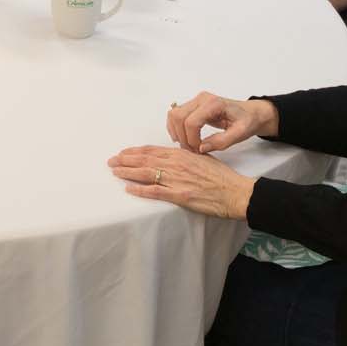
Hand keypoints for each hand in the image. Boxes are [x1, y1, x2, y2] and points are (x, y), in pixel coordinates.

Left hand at [107, 144, 255, 219]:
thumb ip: (186, 156)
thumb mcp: (202, 158)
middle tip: (111, 161)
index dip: (135, 151)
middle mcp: (176, 164)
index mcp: (181, 154)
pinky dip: (140, 190)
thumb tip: (173, 154)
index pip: (152, 150)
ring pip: (146, 173)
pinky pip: (155, 191)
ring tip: (115, 171)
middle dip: (125, 160)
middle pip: (145, 159)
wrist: (235, 192)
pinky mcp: (179, 195)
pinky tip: (129, 188)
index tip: (123, 152)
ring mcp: (176, 180)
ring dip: (127, 172)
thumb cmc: (221, 176)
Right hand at [167, 90, 277, 153]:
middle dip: (182, 136)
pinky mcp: (192, 106)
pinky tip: (184, 138)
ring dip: (176, 132)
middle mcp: (202, 99)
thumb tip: (201, 148)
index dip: (192, 139)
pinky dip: (175, 128)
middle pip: (178, 116)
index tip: (199, 149)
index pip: (191, 121)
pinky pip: (175, 115)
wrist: (250, 113)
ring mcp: (196, 101)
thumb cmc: (247, 121)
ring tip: (189, 145)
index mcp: (214, 104)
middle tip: (192, 150)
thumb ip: (222, 141)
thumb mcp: (240, 133)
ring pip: (173, 115)